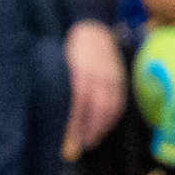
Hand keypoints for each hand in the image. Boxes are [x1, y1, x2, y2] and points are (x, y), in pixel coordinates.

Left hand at [63, 20, 126, 156]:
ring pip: (110, 108)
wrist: (93, 29)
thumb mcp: (60, 62)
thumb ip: (59, 85)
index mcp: (81, 71)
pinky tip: (103, 127)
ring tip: (91, 140)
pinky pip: (119, 104)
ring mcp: (112, 78)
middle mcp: (98, 76)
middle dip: (89, 130)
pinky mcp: (120, 80)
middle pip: (96, 109)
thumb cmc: (71, 48)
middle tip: (80, 145)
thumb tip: (53, 112)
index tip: (69, 139)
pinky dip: (112, 119)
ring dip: (101, 128)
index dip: (76, 123)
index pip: (79, 103)